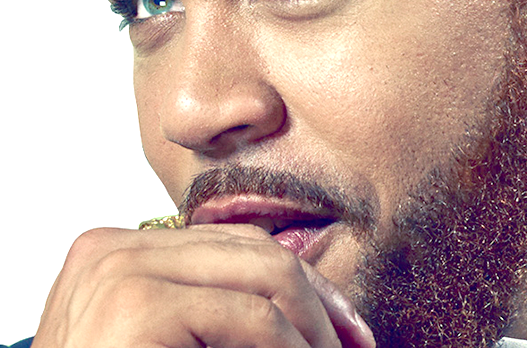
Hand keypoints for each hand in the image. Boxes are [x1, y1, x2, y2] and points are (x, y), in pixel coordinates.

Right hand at [32, 223, 374, 347]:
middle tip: (358, 342)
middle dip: (317, 300)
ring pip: (262, 277)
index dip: (299, 281)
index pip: (232, 245)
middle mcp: (112, 250)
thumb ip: (218, 308)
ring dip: (312, 327)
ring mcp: (119, 272)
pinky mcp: (136, 308)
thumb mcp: (178, 342)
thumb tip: (304, 292)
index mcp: (116, 254)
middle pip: (252, 253)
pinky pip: (250, 319)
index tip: (343, 324)